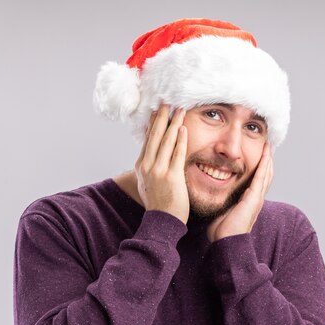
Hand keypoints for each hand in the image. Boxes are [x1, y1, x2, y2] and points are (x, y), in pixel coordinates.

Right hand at [134, 104, 189, 223]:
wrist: (161, 222)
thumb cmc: (158, 204)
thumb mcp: (147, 184)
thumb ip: (149, 168)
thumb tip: (151, 156)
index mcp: (141, 166)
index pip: (148, 140)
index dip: (153, 123)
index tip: (156, 110)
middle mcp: (147, 166)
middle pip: (155, 135)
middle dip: (161, 116)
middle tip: (166, 101)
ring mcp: (158, 171)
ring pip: (166, 141)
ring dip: (173, 123)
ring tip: (179, 109)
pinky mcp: (171, 176)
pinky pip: (177, 153)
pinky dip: (180, 140)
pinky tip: (183, 128)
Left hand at [206, 142, 273, 241]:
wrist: (226, 241)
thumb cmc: (222, 230)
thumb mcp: (222, 209)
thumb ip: (221, 199)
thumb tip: (211, 192)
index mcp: (249, 200)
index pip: (258, 179)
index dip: (259, 166)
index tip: (258, 154)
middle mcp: (256, 198)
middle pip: (266, 174)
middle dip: (266, 160)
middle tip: (266, 145)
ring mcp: (257, 198)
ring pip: (266, 174)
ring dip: (268, 159)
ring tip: (267, 146)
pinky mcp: (254, 198)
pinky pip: (261, 178)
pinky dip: (265, 165)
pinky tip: (266, 155)